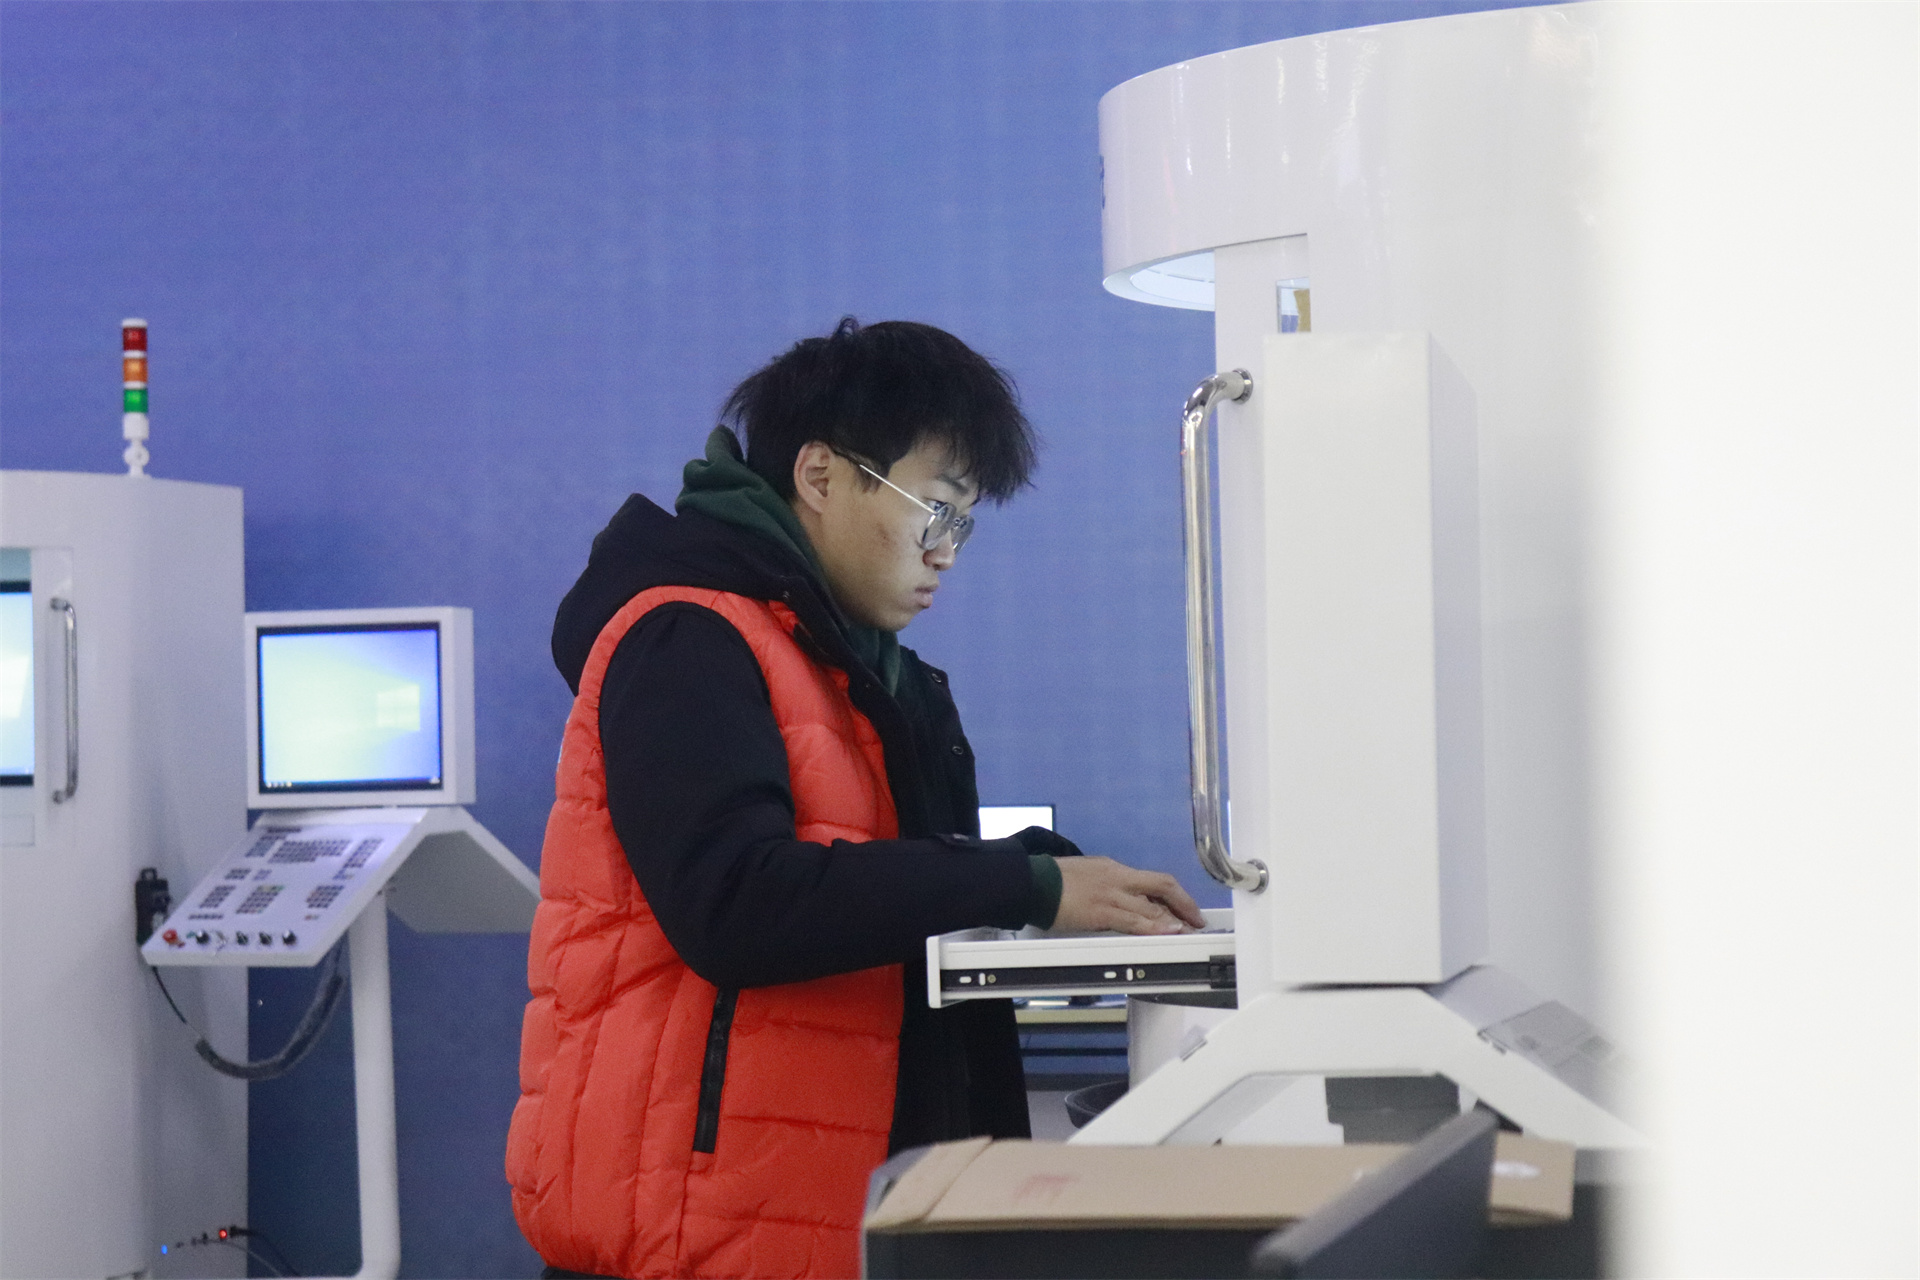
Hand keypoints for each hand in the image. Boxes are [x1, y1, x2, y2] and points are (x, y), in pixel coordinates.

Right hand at [1051, 856, 1207, 934]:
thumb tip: (1120, 900)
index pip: (1153, 880)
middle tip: (1196, 920)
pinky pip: (1135, 921)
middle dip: (1184, 904)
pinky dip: (1155, 927)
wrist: (1032, 883)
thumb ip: (1107, 885)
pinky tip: (1168, 932)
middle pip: (1162, 886)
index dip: (1174, 894)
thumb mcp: (1087, 875)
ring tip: (1189, 933)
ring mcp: (1111, 894)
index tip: (1184, 906)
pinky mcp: (1102, 912)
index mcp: (1113, 869)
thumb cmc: (1052, 881)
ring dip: (1174, 920)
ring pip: (1152, 906)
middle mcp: (1117, 878)